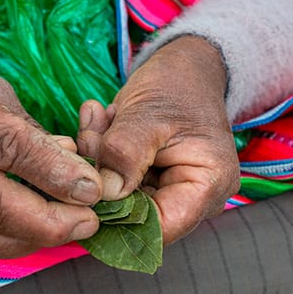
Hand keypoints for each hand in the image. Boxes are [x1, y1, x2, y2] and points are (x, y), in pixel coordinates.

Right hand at [0, 49, 101, 258]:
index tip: (92, 187)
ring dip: (30, 239)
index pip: (2, 142)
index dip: (51, 170)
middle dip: (45, 219)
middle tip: (88, 220)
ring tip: (69, 229)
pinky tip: (36, 233)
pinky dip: (8, 245)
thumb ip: (26, 126)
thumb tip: (71, 165)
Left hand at [76, 36, 239, 245]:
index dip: (119, 219)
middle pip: (135, 212)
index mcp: (207, 186)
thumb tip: (103, 193)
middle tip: (89, 137)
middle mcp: (192, 195)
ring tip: (95, 119)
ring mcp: (168, 187)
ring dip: (98, 158)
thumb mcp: (148, 115)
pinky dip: (100, 149)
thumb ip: (125, 154)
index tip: (85, 191)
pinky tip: (96, 118)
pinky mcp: (146, 176)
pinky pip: (114, 175)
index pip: (161, 227)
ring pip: (118, 193)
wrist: (184, 65)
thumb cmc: (177, 85)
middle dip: (103, 178)